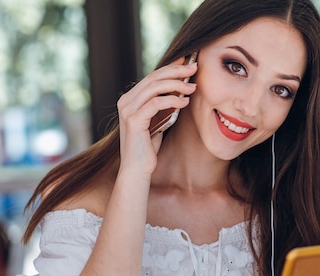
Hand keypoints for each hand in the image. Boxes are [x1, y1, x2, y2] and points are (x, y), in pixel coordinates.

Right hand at [116, 58, 197, 175]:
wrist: (137, 170)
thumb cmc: (148, 148)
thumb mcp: (157, 121)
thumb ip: (162, 106)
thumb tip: (180, 90)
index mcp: (129, 100)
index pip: (151, 77)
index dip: (170, 67)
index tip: (187, 62)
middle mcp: (125, 102)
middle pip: (153, 78)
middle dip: (175, 71)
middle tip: (194, 67)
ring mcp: (127, 110)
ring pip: (155, 87)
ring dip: (177, 84)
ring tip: (193, 87)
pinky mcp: (134, 120)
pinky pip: (156, 103)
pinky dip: (172, 100)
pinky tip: (185, 102)